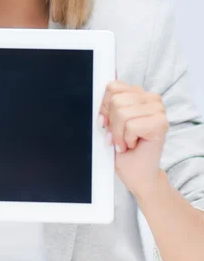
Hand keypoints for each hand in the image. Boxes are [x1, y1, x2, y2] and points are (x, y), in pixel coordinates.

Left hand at [98, 80, 168, 197]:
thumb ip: (106, 105)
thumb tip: (100, 89)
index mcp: (138, 94)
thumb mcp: (109, 122)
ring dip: (119, 133)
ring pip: (122, 113)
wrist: (137, 174)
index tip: (106, 122)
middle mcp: (151, 98)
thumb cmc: (123, 149)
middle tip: (118, 136)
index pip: (113, 87)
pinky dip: (126, 139)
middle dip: (112, 123)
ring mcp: (158, 110)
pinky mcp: (160, 123)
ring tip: (126, 141)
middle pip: (116, 100)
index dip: (104, 107)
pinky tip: (133, 144)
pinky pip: (131, 125)